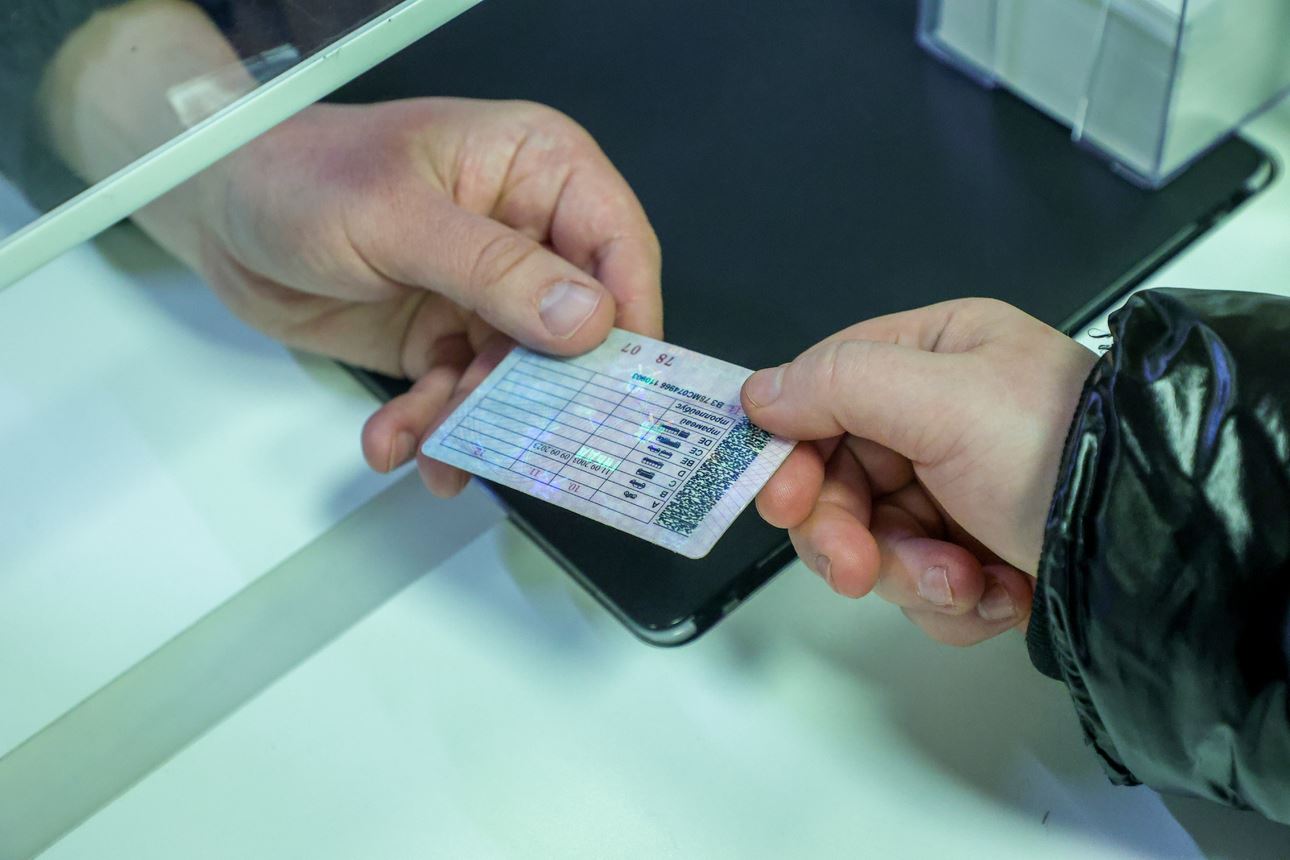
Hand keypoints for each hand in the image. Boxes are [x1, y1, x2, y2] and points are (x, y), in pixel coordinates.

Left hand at [138, 98, 661, 494]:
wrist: (215, 213)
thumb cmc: (299, 174)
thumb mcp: (397, 219)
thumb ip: (494, 270)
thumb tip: (589, 319)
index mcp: (536, 169)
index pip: (617, 245)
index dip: (628, 318)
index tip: (623, 388)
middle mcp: (525, 232)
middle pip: (576, 327)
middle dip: (546, 390)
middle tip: (533, 447)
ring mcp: (486, 291)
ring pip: (517, 375)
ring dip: (479, 422)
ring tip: (438, 450)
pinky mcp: (445, 337)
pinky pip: (462, 395)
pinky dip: (433, 427)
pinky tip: (397, 441)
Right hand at [740, 299, 1096, 644]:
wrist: (1156, 547)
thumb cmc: (1053, 449)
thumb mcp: (946, 399)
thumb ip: (839, 385)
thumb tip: (754, 396)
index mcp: (933, 354)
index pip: (824, 394)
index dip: (791, 452)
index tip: (783, 502)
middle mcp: (939, 418)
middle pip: (841, 481)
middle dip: (850, 534)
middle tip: (860, 571)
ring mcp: (957, 493)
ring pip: (876, 544)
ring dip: (911, 576)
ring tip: (967, 585)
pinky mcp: (978, 555)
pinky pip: (923, 586)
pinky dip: (952, 603)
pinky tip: (997, 597)